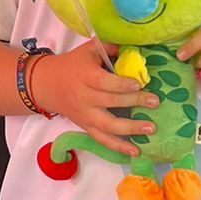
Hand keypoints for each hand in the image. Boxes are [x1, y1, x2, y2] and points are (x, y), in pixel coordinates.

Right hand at [33, 39, 158, 157]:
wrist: (46, 85)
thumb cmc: (72, 65)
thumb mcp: (88, 50)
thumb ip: (110, 48)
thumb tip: (134, 50)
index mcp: (85, 76)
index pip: (103, 82)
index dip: (120, 84)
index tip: (138, 83)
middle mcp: (85, 98)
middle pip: (110, 103)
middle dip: (134, 102)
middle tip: (154, 102)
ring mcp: (85, 116)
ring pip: (107, 126)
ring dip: (130, 129)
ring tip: (150, 129)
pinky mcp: (86, 127)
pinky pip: (102, 140)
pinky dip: (118, 147)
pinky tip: (135, 151)